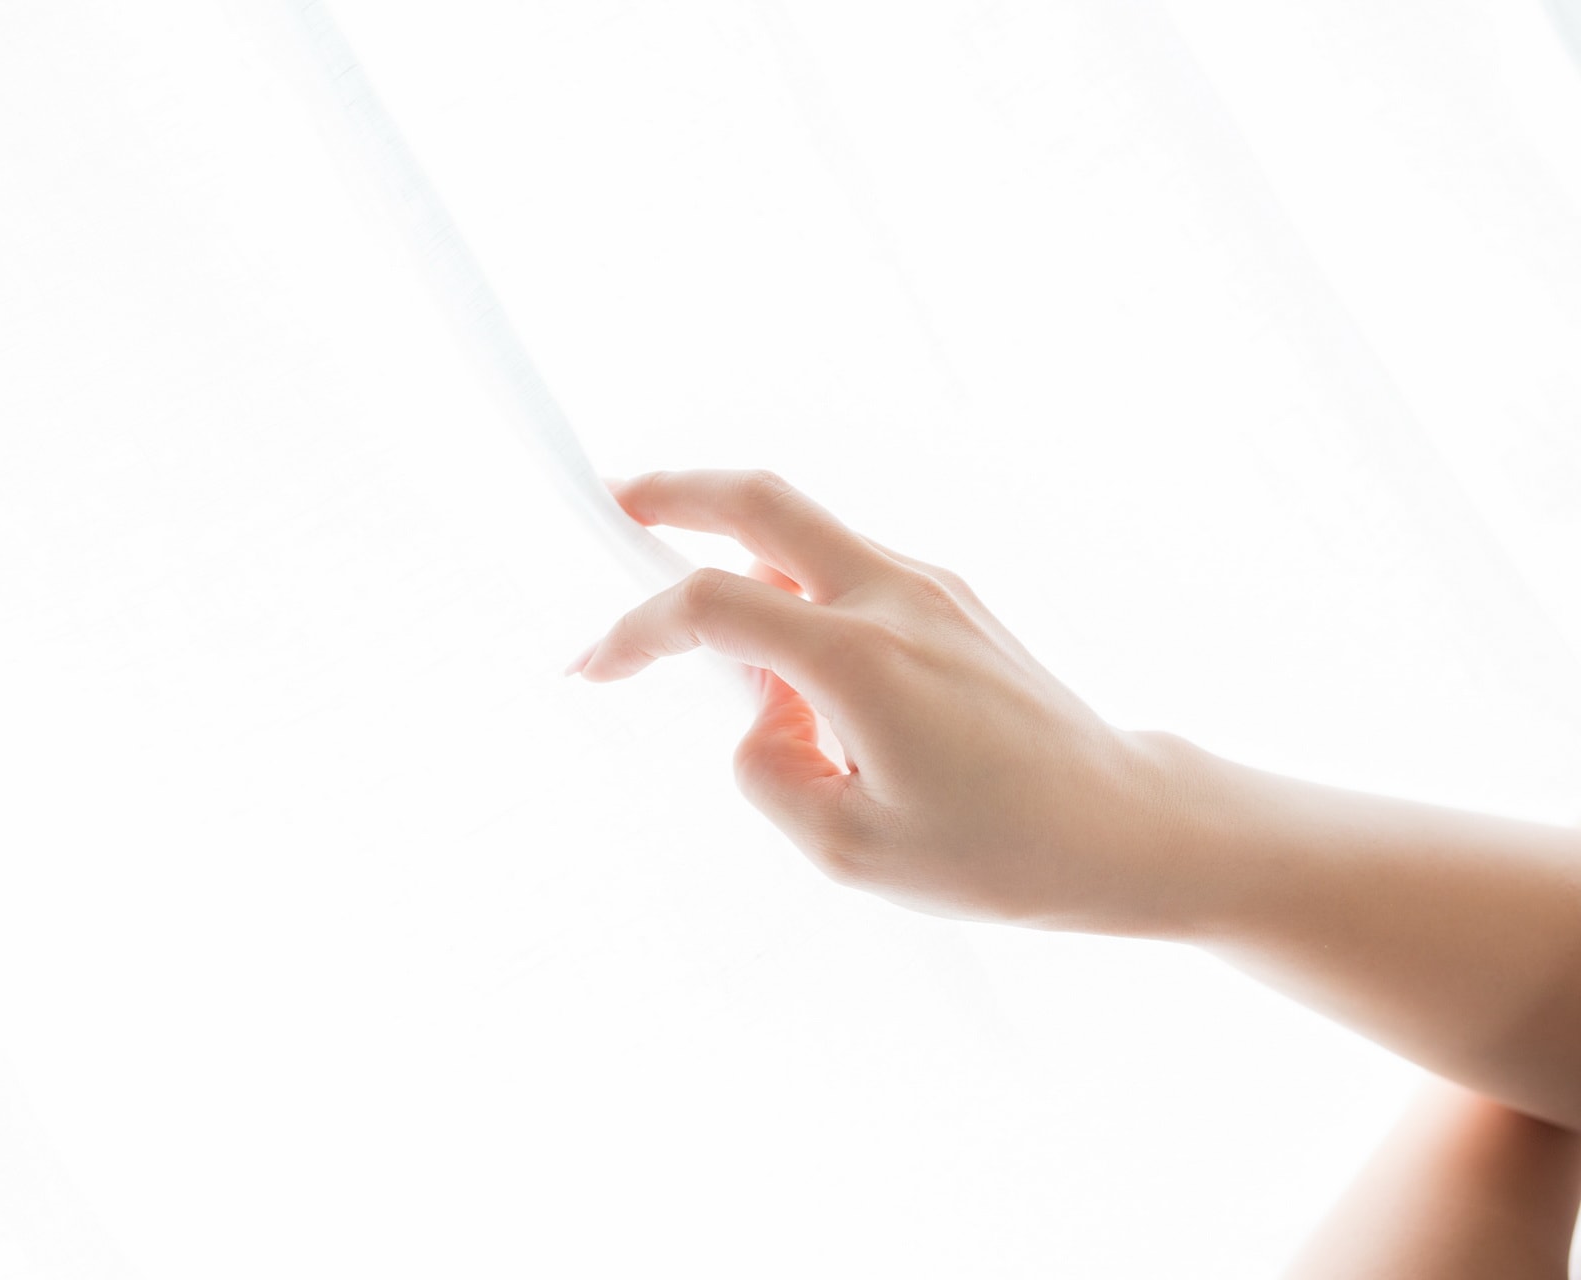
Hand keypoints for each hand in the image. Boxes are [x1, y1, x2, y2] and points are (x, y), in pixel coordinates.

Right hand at [571, 469, 1178, 934]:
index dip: (633, 630)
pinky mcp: (953, 602)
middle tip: (610, 506)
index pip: (710, 607)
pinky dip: (793, 592)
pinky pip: (848, 570)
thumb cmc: (1003, 851)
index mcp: (861, 657)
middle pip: (763, 498)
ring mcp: (932, 588)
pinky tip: (788, 670)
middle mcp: (897, 596)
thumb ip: (767, 772)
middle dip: (675, 492)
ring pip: (807, 530)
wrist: (1126, 828)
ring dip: (739, 554)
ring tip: (704, 642)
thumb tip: (758, 723)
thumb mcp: (848, 849)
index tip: (591, 667)